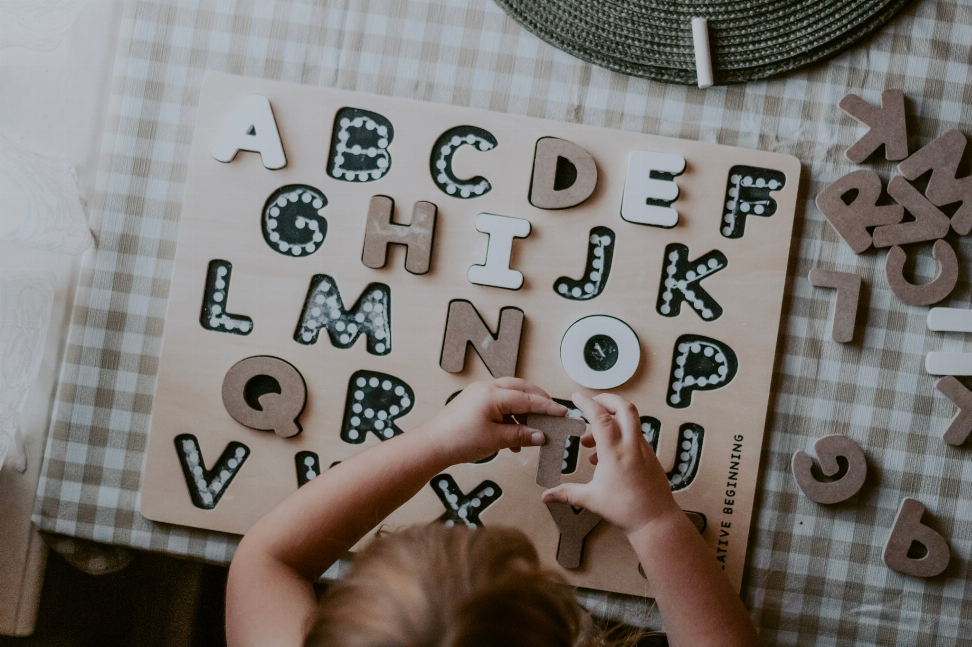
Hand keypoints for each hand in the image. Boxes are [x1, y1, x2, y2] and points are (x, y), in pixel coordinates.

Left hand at [422, 378, 567, 464]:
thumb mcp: (496, 440)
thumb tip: (541, 436)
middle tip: (552, 413)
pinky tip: (514, 436)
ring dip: (523, 411)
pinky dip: (510, 416)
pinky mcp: (474, 401)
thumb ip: (521, 436)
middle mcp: (487, 388)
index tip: (563, 412)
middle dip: (538, 400)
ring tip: (532, 431)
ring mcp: (479, 393)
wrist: (432, 445)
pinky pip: (499, 403)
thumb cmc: (459, 441)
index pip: (528, 398)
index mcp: (493, 395)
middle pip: (520, 389)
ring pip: (510, 395)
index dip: (548, 407)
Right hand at [541, 393, 679, 535]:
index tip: (576, 397)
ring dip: (610, 421)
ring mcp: (644, 449)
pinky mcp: (649, 455)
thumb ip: (567, 493)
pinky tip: (604, 455)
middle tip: (591, 404)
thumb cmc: (626, 510)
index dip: (587, 403)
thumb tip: (546, 496)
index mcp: (615, 453)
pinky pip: (633, 435)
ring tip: (589, 441)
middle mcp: (632, 446)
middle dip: (607, 399)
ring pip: (629, 421)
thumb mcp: (591, 499)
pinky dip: (618, 435)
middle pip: (624, 407)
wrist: (656, 521)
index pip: (601, 417)